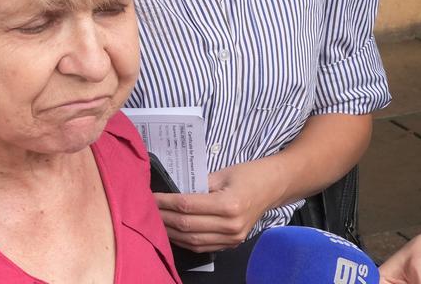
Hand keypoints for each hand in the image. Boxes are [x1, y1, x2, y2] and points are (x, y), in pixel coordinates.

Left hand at [156, 160, 281, 251]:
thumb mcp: (221, 173)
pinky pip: (202, 246)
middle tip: (147, 209)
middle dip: (163, 217)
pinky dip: (183, 240)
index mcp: (229, 205)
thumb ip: (197, 184)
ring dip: (170, 232)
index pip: (186, 205)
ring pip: (192, 239)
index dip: (164, 202)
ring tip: (154, 221)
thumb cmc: (248, 175)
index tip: (150, 196)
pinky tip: (171, 232)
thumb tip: (170, 190)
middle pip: (186, 225)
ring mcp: (232, 238)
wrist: (273, 187)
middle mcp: (231, 225)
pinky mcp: (232, 244)